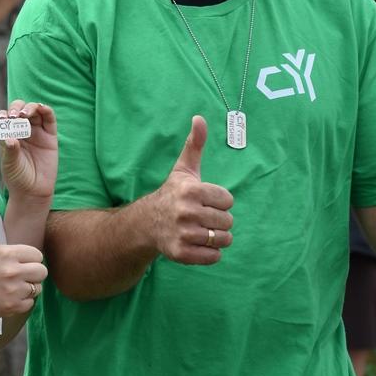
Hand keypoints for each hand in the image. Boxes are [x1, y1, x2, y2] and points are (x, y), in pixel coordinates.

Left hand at [0, 100, 57, 199]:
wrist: (33, 192)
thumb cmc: (17, 178)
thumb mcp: (10, 164)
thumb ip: (10, 150)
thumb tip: (10, 138)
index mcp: (9, 134)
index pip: (5, 118)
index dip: (3, 115)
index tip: (3, 119)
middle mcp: (22, 130)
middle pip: (19, 110)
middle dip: (16, 108)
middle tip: (14, 115)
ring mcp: (36, 132)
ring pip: (34, 110)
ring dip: (29, 107)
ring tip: (24, 114)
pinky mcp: (50, 135)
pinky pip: (49, 118)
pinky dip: (46, 109)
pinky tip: (41, 108)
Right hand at [0, 194, 46, 318]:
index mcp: (8, 253)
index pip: (37, 255)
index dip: (30, 258)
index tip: (19, 261)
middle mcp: (12, 271)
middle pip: (42, 271)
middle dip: (33, 273)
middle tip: (20, 274)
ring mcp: (14, 290)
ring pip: (37, 287)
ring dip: (29, 287)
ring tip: (15, 285)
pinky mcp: (14, 306)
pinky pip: (31, 302)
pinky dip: (23, 301)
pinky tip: (11, 296)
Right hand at [141, 116, 232, 263]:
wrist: (147, 223)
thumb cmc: (172, 194)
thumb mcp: (183, 169)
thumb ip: (195, 144)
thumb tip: (200, 118)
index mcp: (191, 190)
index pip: (228, 200)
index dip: (219, 201)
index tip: (204, 200)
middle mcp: (186, 212)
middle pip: (227, 221)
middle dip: (219, 220)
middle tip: (202, 217)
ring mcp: (183, 234)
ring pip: (223, 240)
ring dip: (217, 238)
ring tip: (202, 231)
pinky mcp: (181, 253)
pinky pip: (213, 257)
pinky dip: (210, 253)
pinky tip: (198, 243)